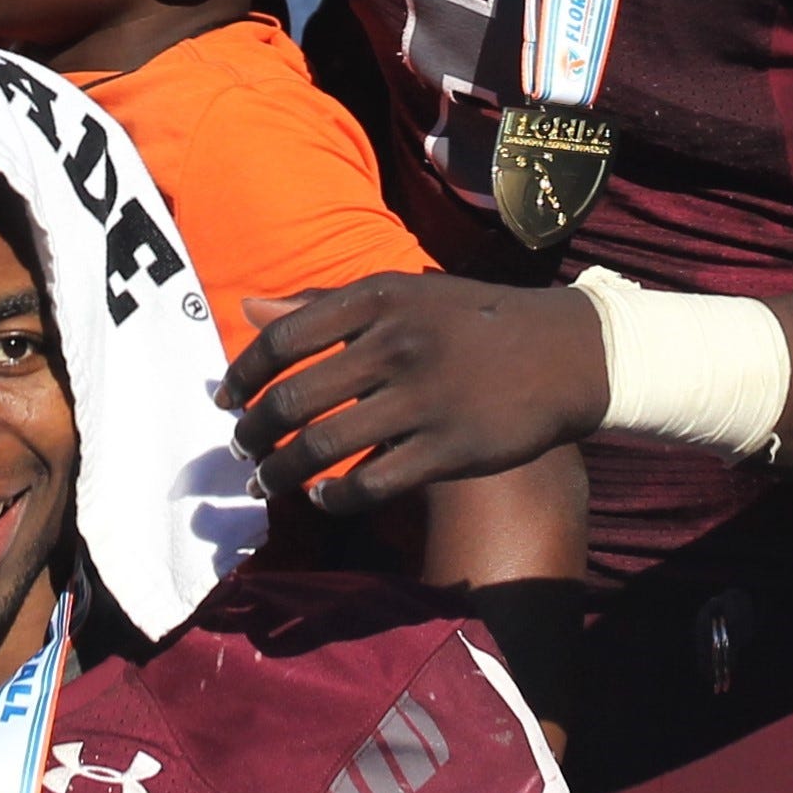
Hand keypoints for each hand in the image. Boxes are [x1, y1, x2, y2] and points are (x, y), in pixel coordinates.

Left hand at [218, 275, 605, 512]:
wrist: (566, 353)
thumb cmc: (474, 321)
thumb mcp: (404, 292)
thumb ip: (325, 302)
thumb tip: (250, 306)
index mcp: (379, 299)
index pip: (282, 338)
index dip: (243, 374)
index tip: (227, 398)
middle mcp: (396, 344)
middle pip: (293, 400)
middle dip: (253, 433)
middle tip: (242, 449)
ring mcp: (422, 399)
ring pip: (322, 448)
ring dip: (280, 474)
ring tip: (266, 483)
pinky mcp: (448, 449)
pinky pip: (370, 485)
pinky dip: (333, 498)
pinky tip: (322, 499)